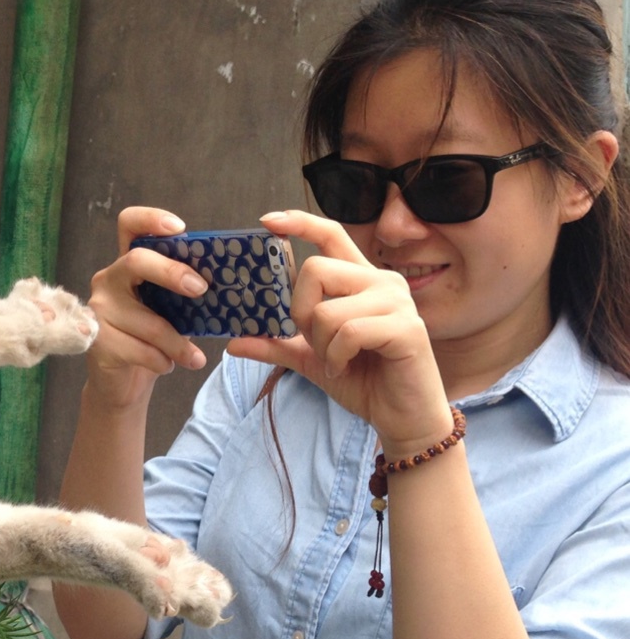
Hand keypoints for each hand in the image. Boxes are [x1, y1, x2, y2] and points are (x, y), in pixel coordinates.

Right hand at [84, 206, 210, 408]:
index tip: (179, 228)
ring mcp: (99, 310)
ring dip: (178, 343)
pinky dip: (163, 361)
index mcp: (127, 265)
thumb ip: (181, 292)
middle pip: (137, 261)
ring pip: (149, 321)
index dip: (151, 219)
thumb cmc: (149, 341)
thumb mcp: (168, 310)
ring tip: (196, 358)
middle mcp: (107, 280)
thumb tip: (220, 284)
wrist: (120, 385)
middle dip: (172, 273)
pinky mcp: (98, 342)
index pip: (129, 225)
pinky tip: (168, 366)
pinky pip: (141, 350)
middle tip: (201, 290)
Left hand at [226, 210, 453, 454]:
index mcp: (361, 281)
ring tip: (336, 361)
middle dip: (301, 312)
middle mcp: (382, 282)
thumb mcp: (311, 361)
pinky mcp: (406, 328)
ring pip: (328, 309)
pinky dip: (335, 358)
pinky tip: (344, 370)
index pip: (332, 234)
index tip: (268, 222)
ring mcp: (397, 302)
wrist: (401, 417)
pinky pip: (348, 332)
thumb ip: (276, 346)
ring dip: (321, 345)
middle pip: (316, 270)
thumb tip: (232, 343)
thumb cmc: (363, 382)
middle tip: (314, 342)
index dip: (300, 223)